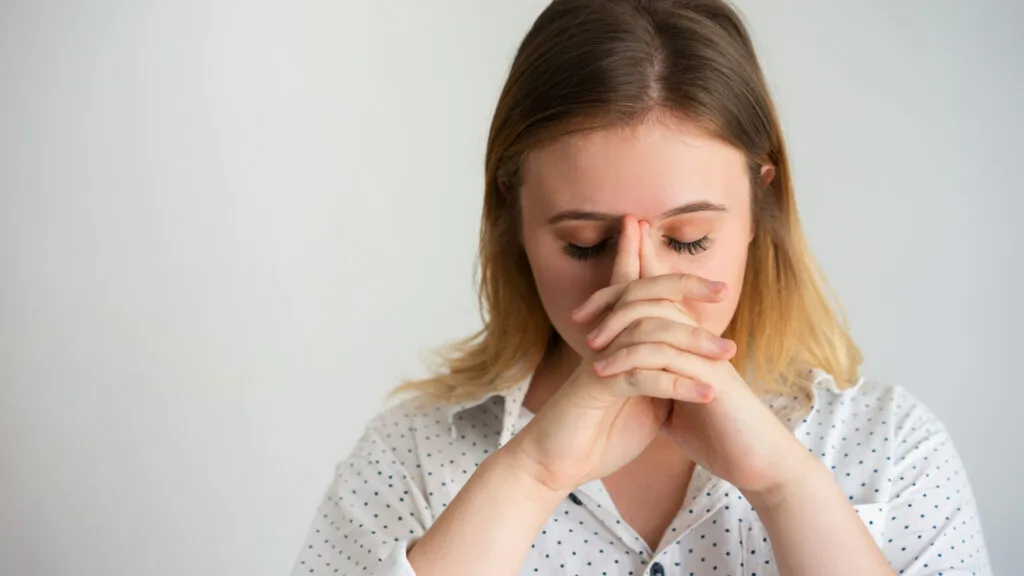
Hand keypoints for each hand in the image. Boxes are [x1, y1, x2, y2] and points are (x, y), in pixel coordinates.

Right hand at [503, 215, 731, 494]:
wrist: (557, 464)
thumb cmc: (600, 434)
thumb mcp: (644, 402)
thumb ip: (664, 378)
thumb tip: (696, 370)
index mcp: (617, 341)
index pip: (644, 296)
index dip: (675, 281)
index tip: (718, 281)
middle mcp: (606, 342)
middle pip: (642, 296)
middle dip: (683, 287)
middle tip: (724, 289)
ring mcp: (600, 361)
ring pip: (648, 334)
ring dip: (693, 343)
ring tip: (728, 353)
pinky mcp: (597, 387)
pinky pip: (642, 376)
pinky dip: (677, 384)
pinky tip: (707, 393)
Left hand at [571, 220, 810, 500]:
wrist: (756, 462)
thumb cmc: (718, 434)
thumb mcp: (676, 402)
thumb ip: (655, 384)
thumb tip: (630, 382)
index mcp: (690, 339)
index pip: (655, 296)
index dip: (620, 290)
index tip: (584, 308)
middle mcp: (698, 338)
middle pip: (653, 292)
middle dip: (613, 295)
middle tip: (579, 316)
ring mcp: (705, 354)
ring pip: (656, 317)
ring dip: (616, 328)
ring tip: (588, 348)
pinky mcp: (708, 377)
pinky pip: (662, 355)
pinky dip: (628, 361)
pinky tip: (603, 374)